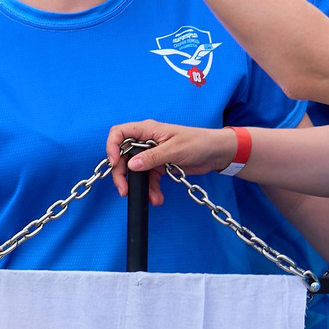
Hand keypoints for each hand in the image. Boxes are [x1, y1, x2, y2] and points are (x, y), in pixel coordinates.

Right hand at [101, 119, 237, 201]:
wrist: (216, 153)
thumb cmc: (198, 142)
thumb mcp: (174, 150)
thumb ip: (152, 158)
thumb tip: (131, 165)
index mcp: (147, 129)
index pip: (119, 133)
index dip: (112, 147)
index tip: (113, 163)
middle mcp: (146, 141)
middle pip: (123, 157)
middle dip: (122, 174)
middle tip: (124, 190)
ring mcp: (152, 154)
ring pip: (136, 172)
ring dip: (140, 187)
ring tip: (151, 198)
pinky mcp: (159, 166)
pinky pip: (148, 179)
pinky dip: (151, 189)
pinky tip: (157, 198)